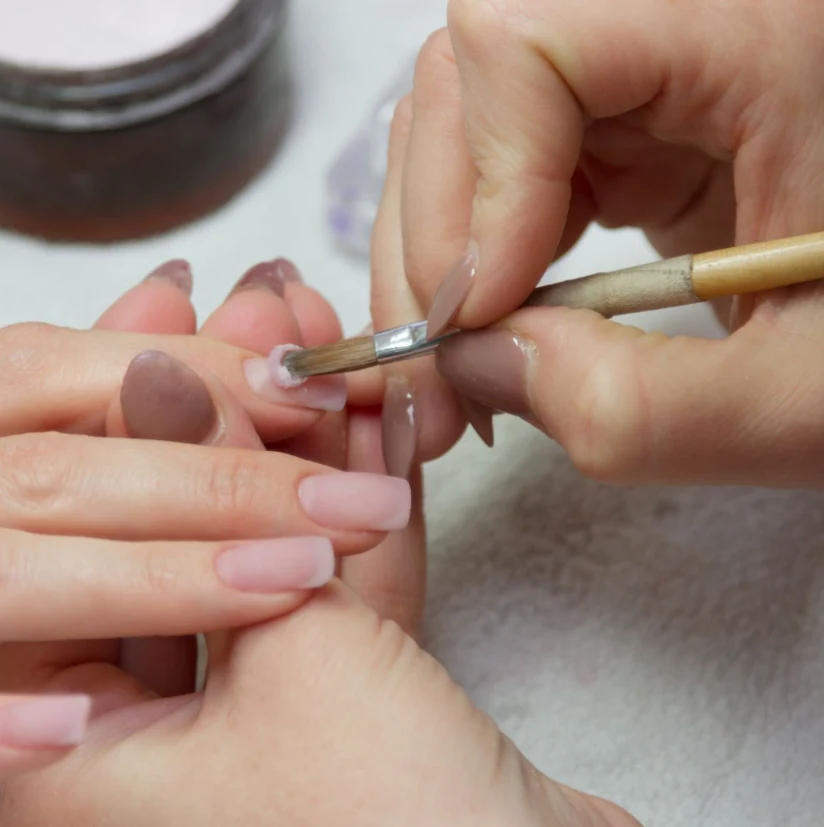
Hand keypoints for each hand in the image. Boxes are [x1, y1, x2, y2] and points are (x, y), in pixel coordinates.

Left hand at [0, 213, 639, 826]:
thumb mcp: (291, 650)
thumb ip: (223, 503)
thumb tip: (160, 374)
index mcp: (73, 743)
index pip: (62, 546)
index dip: (124, 427)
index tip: (170, 330)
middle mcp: (140, 729)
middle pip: (169, 532)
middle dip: (229, 417)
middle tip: (260, 320)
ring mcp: (239, 709)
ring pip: (260, 544)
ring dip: (307, 446)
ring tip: (325, 345)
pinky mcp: (321, 693)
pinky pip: (322, 577)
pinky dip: (357, 503)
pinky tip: (379, 415)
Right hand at [375, 0, 823, 487]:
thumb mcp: (797, 401)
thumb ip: (637, 408)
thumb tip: (479, 365)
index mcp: (760, 34)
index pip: (532, 43)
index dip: (484, 183)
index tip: (485, 313)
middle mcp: (685, 27)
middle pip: (468, 82)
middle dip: (432, 240)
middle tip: (438, 368)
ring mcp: (644, 77)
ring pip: (462, 130)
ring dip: (438, 256)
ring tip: (460, 362)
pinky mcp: (624, 131)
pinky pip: (500, 172)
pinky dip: (472, 259)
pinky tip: (496, 326)